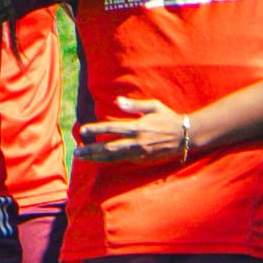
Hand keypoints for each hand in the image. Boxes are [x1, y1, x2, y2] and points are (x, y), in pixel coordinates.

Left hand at [75, 94, 195, 162]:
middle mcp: (136, 142)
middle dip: (90, 151)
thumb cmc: (168, 118)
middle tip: (76, 152)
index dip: (95, 130)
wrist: (186, 136)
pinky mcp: (142, 160)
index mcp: (137, 127)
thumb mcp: (153, 106)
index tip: (82, 131)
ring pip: (113, 158)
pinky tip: (99, 160)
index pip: (111, 128)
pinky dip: (109, 160)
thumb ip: (134, 105)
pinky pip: (122, 160)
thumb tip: (118, 101)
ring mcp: (139, 153)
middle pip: (108, 148)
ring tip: (83, 157)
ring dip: (96, 158)